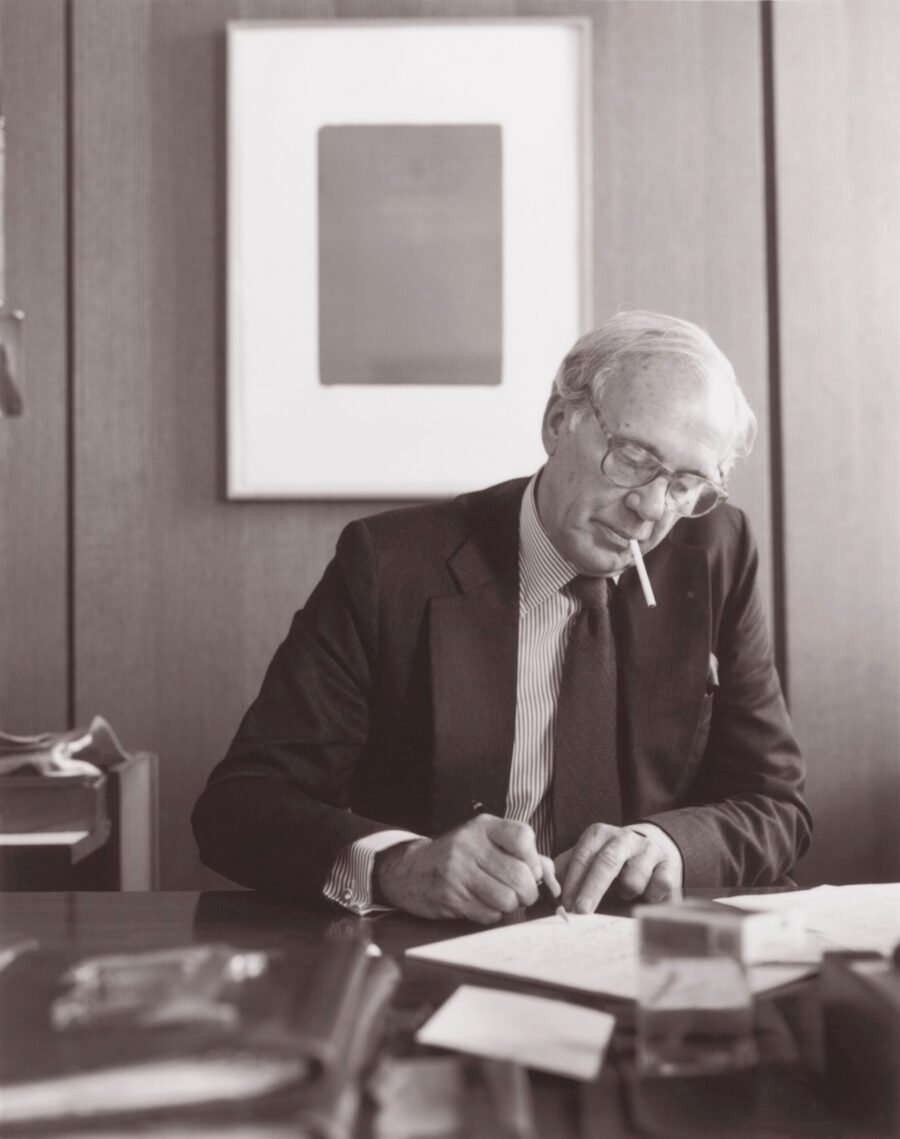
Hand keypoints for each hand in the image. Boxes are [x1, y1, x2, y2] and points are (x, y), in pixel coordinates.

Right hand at [374, 815, 555, 923]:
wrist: (411, 869)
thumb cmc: (460, 857)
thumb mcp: (488, 843)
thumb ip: (524, 856)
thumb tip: (553, 881)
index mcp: (483, 827)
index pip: (523, 837)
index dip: (534, 860)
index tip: (531, 871)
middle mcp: (470, 845)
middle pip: (519, 875)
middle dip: (528, 892)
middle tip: (522, 894)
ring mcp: (458, 871)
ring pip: (507, 899)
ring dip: (510, 906)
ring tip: (501, 899)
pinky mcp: (450, 896)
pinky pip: (488, 914)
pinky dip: (492, 914)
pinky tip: (481, 903)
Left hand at [556, 824, 680, 912]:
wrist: (655, 846)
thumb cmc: (612, 860)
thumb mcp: (588, 857)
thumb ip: (566, 869)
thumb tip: (543, 888)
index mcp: (599, 835)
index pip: (582, 857)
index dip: (573, 882)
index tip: (566, 905)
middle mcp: (624, 838)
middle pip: (606, 863)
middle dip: (592, 888)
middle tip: (581, 910)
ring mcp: (648, 850)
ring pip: (634, 879)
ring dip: (627, 893)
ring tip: (626, 890)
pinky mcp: (669, 865)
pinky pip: (657, 888)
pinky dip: (650, 898)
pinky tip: (647, 893)